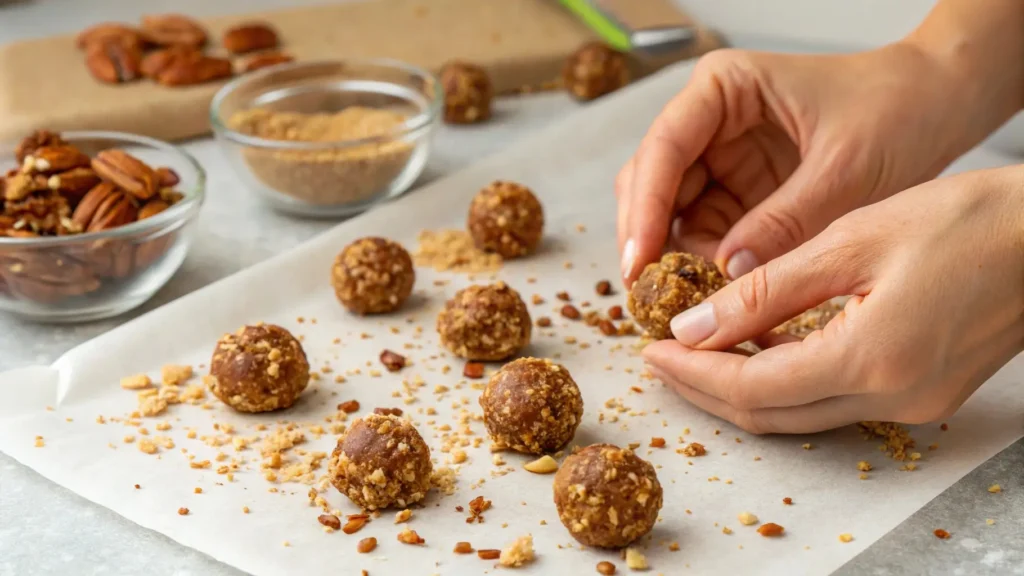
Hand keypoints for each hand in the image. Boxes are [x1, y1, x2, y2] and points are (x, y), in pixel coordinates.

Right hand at [616, 43, 977, 286]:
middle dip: (648, 240)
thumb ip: (784, 222)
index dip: (645, 209)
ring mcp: (720, 160)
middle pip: (650, 184)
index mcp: (723, 89)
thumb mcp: (844, 170)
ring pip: (670, 216)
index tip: (638, 262)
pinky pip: (705, 235)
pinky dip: (705, 268)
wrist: (937, 106)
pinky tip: (713, 299)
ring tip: (685, 307)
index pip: (664, 148)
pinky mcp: (738, 194)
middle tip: (650, 298)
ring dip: (674, 261)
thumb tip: (727, 277)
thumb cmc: (896, 110)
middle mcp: (709, 122)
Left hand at [642, 166, 1023, 433]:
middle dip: (706, 389)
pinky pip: (834, 400)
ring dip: (742, 388)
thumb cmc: (965, 221)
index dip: (693, 374)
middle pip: (771, 414)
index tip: (650, 352)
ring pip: (800, 414)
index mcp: (872, 361)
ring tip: (697, 352)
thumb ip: (766, 291)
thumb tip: (694, 328)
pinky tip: (761, 348)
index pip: (752, 388)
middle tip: (660, 359)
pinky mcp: (924, 395)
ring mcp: (914, 405)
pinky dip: (787, 380)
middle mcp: (893, 400)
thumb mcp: (852, 241)